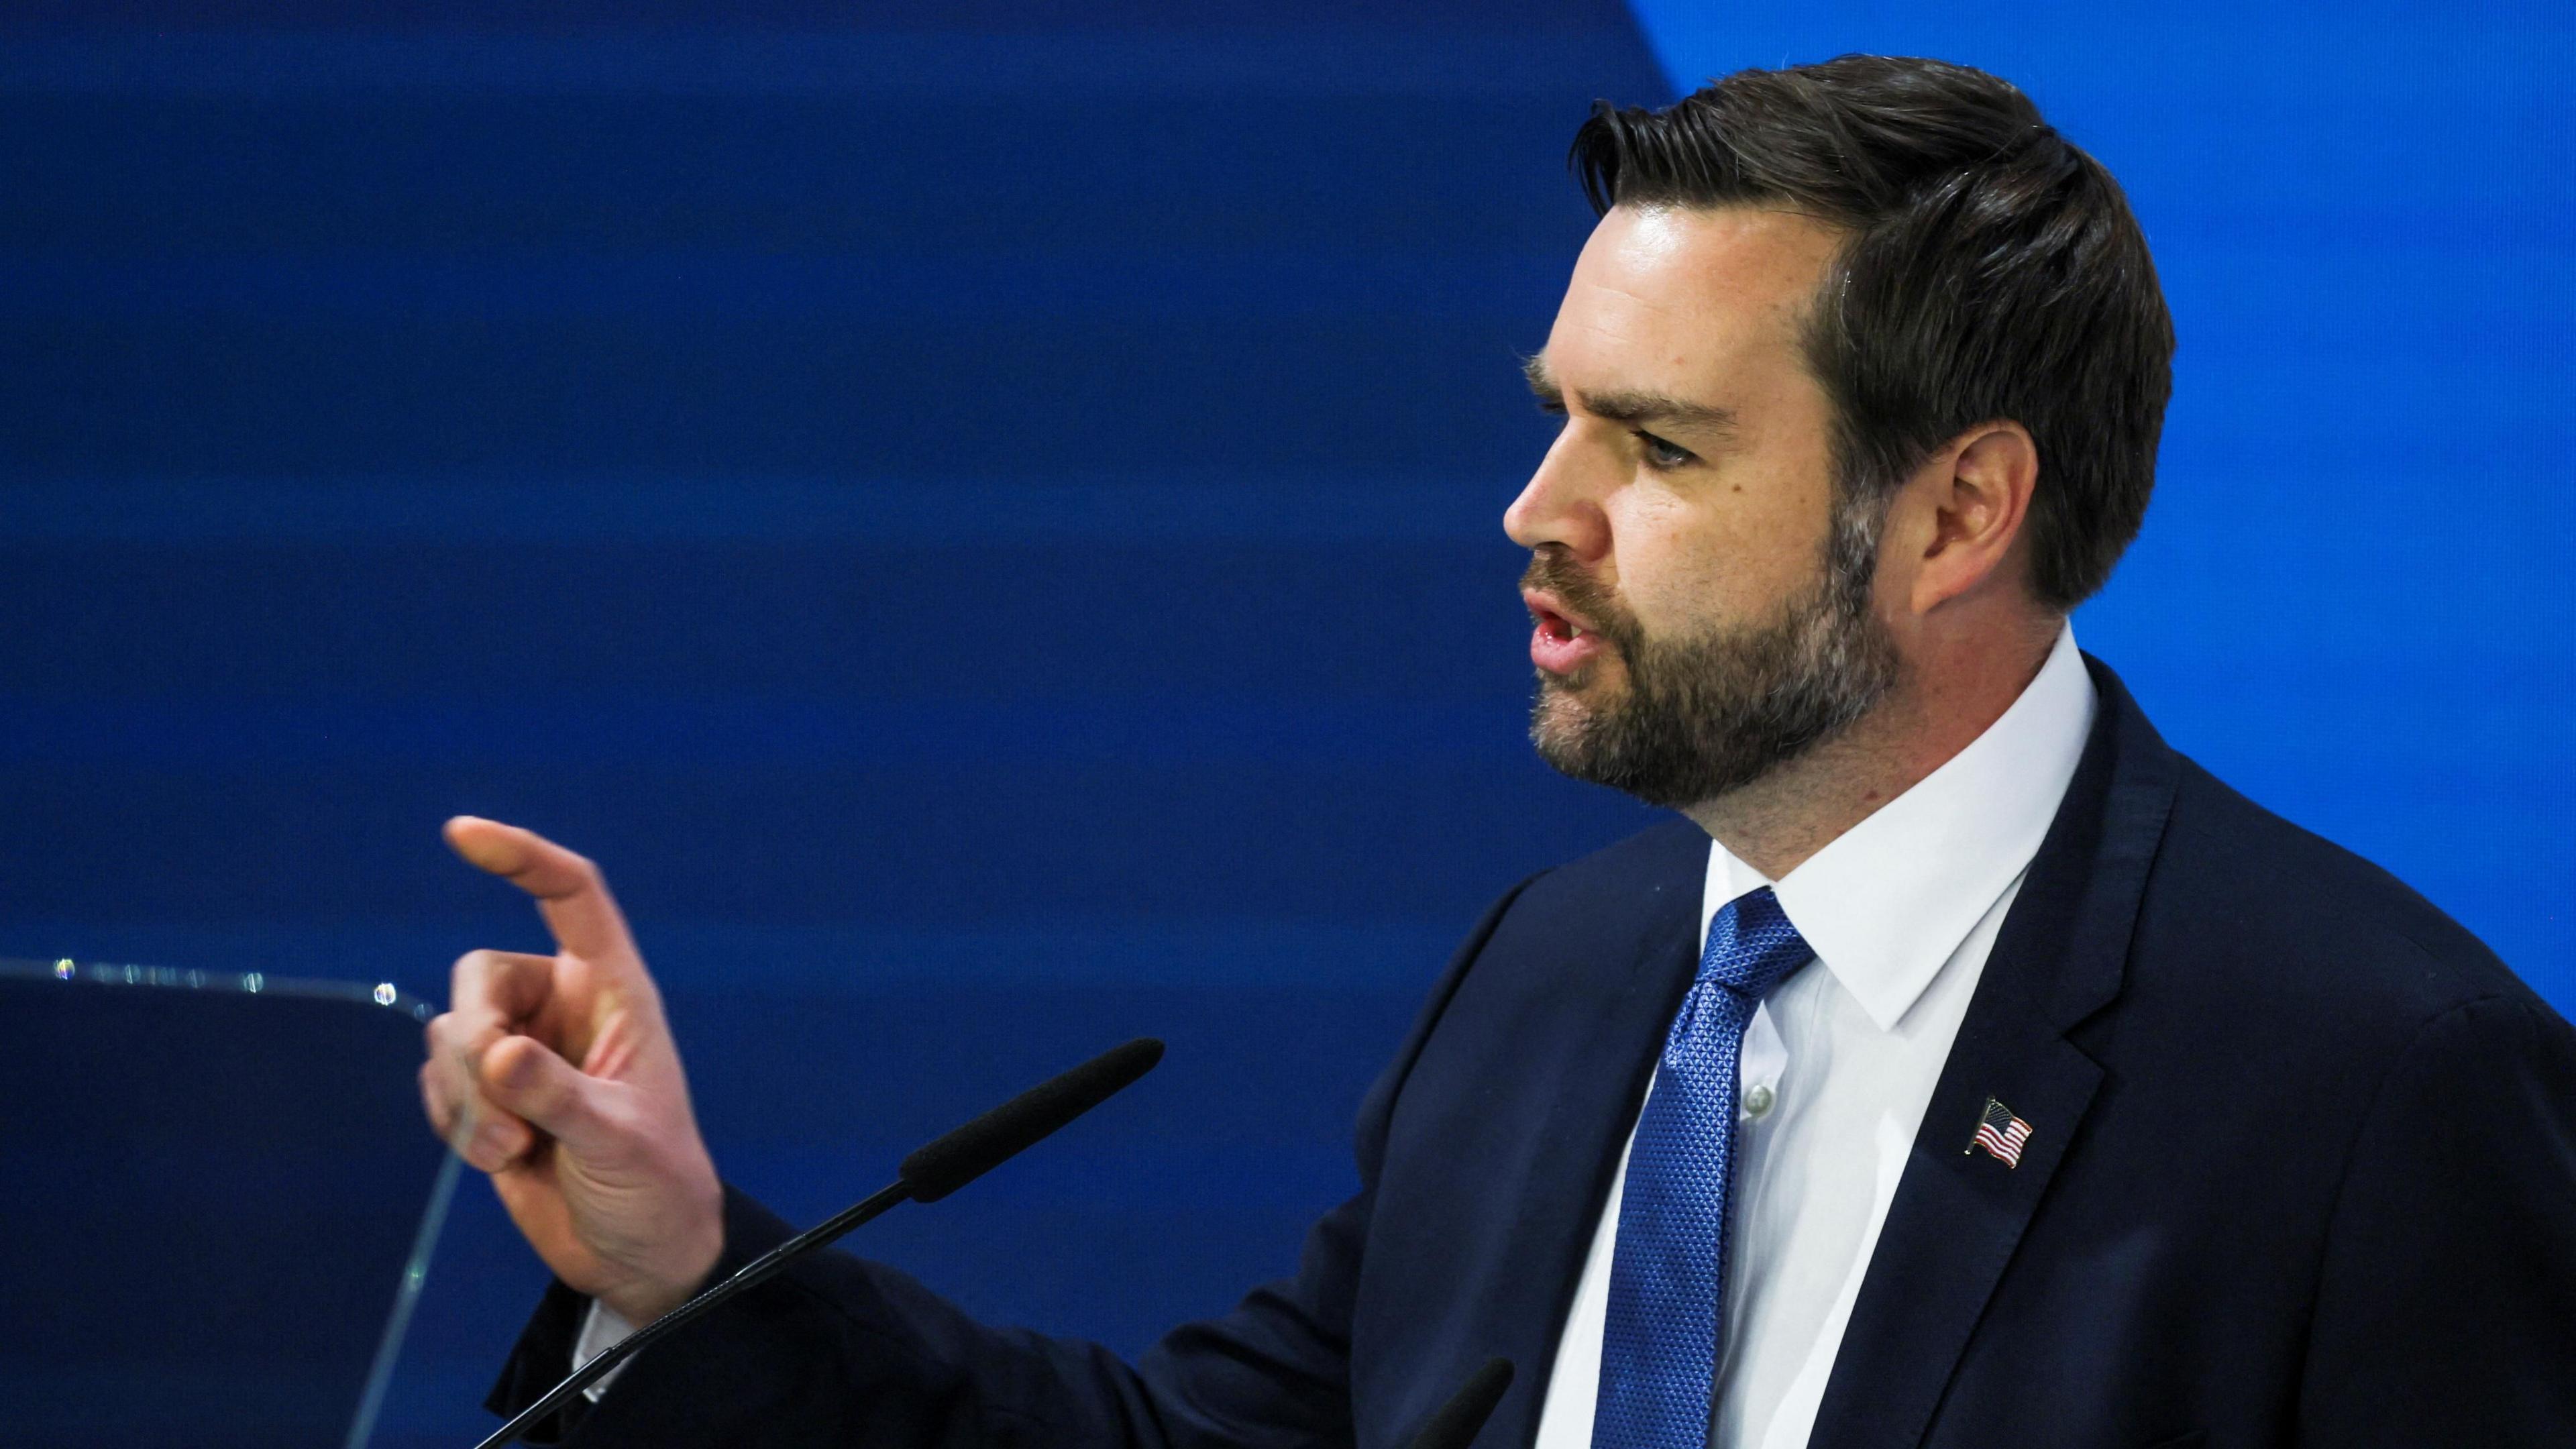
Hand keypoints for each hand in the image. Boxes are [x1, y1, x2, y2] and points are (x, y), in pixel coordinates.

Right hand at [419, 816, 723, 1323]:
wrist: (636, 1253)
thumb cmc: (653, 1185)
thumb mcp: (617, 1140)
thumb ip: (557, 1096)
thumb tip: (499, 1054)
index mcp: (614, 992)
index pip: (570, 897)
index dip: (521, 856)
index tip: (462, 833)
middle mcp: (562, 1009)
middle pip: (480, 977)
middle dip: (472, 1040)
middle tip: (500, 1103)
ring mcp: (519, 1052)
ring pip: (449, 1035)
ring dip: (465, 1099)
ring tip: (514, 1149)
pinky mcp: (486, 1098)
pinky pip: (436, 1083)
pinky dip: (453, 1122)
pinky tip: (500, 1157)